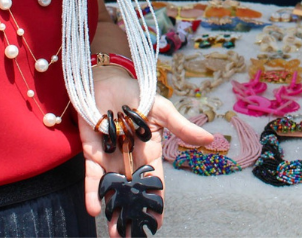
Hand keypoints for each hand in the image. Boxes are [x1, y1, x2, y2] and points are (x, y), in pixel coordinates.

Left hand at [81, 69, 212, 236]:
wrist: (108, 79)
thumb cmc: (138, 92)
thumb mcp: (163, 110)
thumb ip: (181, 127)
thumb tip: (211, 139)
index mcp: (150, 153)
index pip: (154, 183)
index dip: (155, 202)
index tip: (156, 222)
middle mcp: (129, 161)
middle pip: (132, 192)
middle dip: (132, 213)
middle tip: (131, 235)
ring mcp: (109, 158)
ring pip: (112, 190)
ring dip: (113, 210)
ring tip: (115, 232)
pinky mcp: (91, 153)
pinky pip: (91, 176)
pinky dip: (92, 192)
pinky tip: (96, 209)